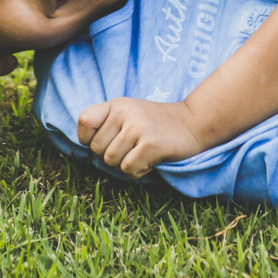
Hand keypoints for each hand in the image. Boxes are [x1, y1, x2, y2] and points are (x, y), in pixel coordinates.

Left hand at [77, 98, 203, 178]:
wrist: (193, 123)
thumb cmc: (156, 123)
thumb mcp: (129, 112)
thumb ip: (106, 123)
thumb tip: (86, 145)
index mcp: (116, 104)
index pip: (84, 121)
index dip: (88, 138)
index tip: (105, 141)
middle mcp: (124, 113)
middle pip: (97, 149)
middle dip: (112, 156)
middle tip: (132, 149)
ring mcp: (138, 128)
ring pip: (111, 161)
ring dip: (126, 164)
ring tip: (142, 153)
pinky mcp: (150, 144)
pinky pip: (128, 169)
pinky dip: (137, 172)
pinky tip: (149, 161)